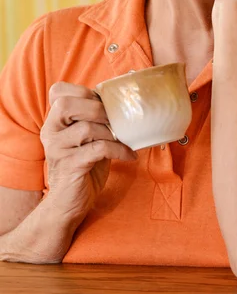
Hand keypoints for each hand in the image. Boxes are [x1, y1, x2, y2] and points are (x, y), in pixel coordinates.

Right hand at [40, 82, 136, 218]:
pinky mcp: (70, 166)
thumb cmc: (82, 165)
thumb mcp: (85, 137)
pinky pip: (98, 149)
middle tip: (114, 120)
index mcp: (53, 121)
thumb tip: (121, 101)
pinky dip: (119, 150)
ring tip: (123, 140)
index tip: (101, 103)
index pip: (58, 91)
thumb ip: (92, 118)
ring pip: (86, 128)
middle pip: (66, 105)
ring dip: (111, 132)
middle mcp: (50, 132)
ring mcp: (57, 149)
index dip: (82, 91)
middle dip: (96, 108)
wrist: (68, 202)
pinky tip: (129, 155)